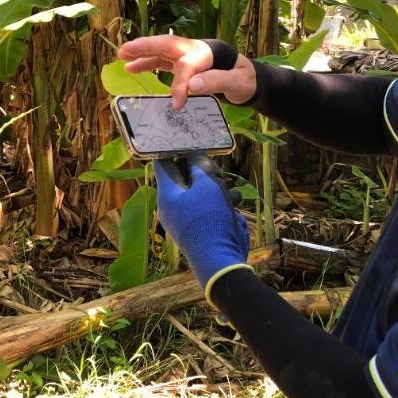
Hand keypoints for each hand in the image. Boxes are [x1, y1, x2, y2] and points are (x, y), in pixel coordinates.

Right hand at [118, 35, 256, 109]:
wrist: (250, 79)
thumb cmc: (245, 81)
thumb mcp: (239, 84)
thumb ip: (218, 81)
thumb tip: (193, 84)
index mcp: (210, 53)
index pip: (188, 65)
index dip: (180, 84)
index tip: (178, 104)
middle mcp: (196, 50)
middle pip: (168, 45)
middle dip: (147, 47)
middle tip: (126, 51)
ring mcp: (189, 55)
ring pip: (163, 51)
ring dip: (142, 53)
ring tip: (122, 57)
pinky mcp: (185, 63)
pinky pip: (163, 61)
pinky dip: (148, 62)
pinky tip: (132, 67)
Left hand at [153, 153, 252, 304]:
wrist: (219, 258)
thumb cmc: (209, 218)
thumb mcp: (207, 186)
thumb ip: (200, 168)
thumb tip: (194, 156)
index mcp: (167, 194)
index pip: (163, 164)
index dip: (172, 149)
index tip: (184, 138)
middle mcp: (173, 206)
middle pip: (184, 177)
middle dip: (201, 170)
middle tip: (214, 168)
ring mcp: (186, 218)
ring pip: (200, 192)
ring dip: (216, 187)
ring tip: (228, 189)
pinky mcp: (200, 227)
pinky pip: (208, 208)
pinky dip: (221, 202)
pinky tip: (235, 203)